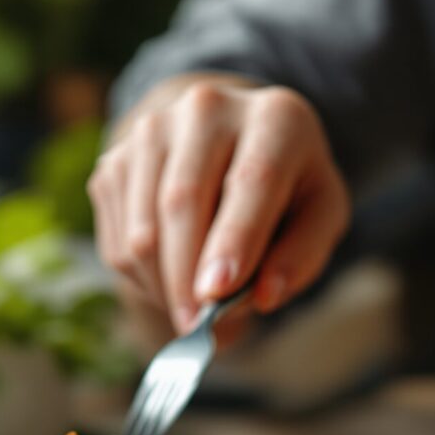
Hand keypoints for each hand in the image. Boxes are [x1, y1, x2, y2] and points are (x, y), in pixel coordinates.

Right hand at [88, 74, 349, 340]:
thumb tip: (263, 296)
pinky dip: (142, 277)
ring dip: (162, 285)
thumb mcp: (320, 215)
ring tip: (191, 307)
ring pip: (141, 229)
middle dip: (185, 276)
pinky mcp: (114, 159)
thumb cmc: (286, 189)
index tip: (216, 293)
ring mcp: (151, 130)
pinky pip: (117, 239)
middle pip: (181, 201)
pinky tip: (171, 278)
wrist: (233, 141)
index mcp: (276, 117)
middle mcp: (207, 108)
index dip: (233, 240)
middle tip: (195, 327)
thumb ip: (301, 256)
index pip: (251, 180)